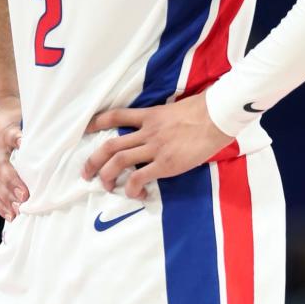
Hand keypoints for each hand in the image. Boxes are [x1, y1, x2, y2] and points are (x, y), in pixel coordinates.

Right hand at [0, 95, 28, 219]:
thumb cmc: (11, 115)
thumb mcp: (24, 114)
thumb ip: (39, 127)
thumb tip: (64, 136)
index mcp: (6, 132)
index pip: (12, 138)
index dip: (19, 144)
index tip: (27, 153)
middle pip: (2, 168)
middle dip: (13, 183)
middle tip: (25, 197)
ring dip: (6, 198)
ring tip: (18, 212)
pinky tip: (9, 215)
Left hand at [82, 93, 232, 199]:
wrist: (218, 116)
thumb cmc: (205, 110)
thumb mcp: (177, 109)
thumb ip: (164, 120)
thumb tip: (163, 129)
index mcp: (150, 115)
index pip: (117, 116)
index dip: (98, 122)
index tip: (86, 129)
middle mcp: (147, 131)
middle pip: (111, 145)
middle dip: (93, 160)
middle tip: (86, 173)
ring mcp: (155, 148)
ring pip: (119, 162)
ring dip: (107, 176)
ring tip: (105, 186)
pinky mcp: (165, 164)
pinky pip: (139, 178)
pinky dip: (133, 189)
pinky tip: (136, 194)